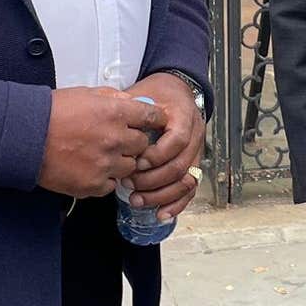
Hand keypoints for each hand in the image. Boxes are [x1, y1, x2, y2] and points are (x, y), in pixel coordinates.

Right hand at [38, 86, 164, 198]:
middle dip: (133, 143)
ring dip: (120, 163)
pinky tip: (89, 169)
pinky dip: (104, 179)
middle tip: (117, 141)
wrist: (24, 137)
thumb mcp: (85, 94)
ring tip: (100, 156)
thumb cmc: (51, 112)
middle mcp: (114, 139)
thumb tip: (132, 102)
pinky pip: (111, 185)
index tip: (152, 123)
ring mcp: (105, 164)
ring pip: (130, 168)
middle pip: (142, 145)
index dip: (153, 120)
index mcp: (115, 112)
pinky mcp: (93, 185)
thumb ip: (112, 98)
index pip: (152, 116)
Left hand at [119, 72, 205, 222]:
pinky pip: (190, 190)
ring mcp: (197, 153)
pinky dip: (176, 204)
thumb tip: (108, 121)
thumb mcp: (143, 93)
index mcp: (184, 116)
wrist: (176, 91)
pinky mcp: (193, 166)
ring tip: (137, 200)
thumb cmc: (156, 94)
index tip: (135, 161)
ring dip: (161, 195)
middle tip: (129, 183)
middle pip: (180, 165)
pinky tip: (160, 214)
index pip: (177, 140)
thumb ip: (130, 108)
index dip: (156, 155)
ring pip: (186, 182)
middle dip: (152, 179)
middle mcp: (195, 135)